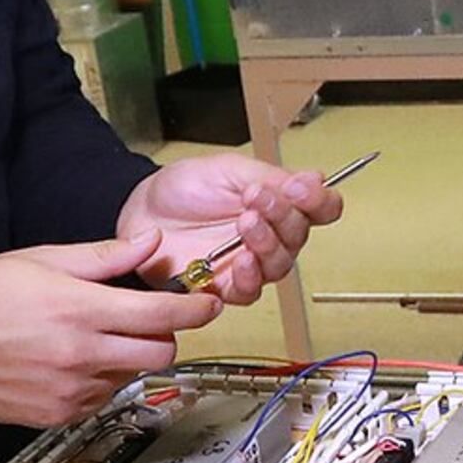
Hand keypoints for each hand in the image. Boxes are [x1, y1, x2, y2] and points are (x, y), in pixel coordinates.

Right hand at [0, 226, 222, 426]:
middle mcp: (81, 354)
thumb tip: (151, 242)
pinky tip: (73, 360)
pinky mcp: (58, 414)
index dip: (195, 310)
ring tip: (94, 336)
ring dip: (128, 356)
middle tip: (146, 318)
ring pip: (131, 375)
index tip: (208, 304)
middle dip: (164, 334)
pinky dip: (101, 379)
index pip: (162, 315)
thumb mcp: (43, 259)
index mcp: (80, 310)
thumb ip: (105, 256)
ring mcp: (70, 389)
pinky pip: (101, 397)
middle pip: (159, 352)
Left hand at [116, 153, 345, 303]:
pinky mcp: (224, 287)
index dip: (319, 200)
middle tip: (257, 198)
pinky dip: (250, 277)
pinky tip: (242, 259)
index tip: (301, 188)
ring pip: (279, 264)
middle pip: (300, 235)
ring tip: (245, 223)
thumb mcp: (228, 170)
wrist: (142, 209)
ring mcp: (250, 263)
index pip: (320, 208)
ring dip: (267, 243)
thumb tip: (315, 179)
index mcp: (279, 204)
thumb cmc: (184, 188)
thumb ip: (270, 178)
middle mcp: (271, 236)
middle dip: (283, 215)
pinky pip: (250, 292)